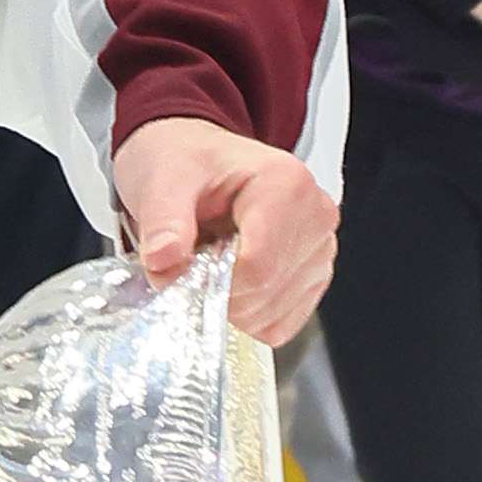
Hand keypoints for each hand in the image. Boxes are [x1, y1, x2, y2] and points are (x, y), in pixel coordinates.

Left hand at [109, 115, 335, 343]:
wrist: (194, 159)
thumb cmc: (185, 161)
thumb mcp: (161, 179)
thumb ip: (163, 222)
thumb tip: (164, 261)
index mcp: (285, 183)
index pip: (257, 265)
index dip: (209, 281)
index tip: (176, 267)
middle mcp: (314, 214)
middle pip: (266, 291)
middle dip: (214, 293)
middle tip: (186, 261)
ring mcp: (319, 248)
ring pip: (271, 314)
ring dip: (227, 304)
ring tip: (209, 259)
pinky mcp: (313, 276)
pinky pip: (279, 323)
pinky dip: (244, 315)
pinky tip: (228, 277)